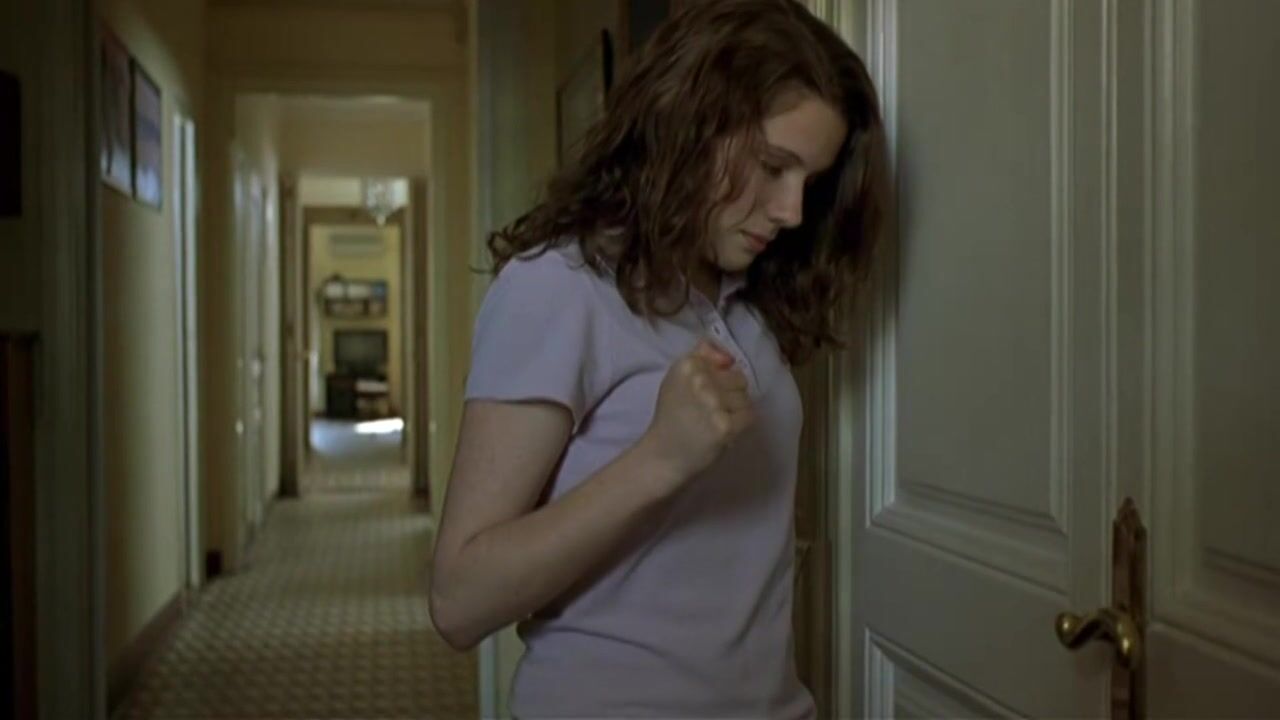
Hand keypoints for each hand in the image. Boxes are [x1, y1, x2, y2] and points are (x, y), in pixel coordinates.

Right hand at [639, 339, 753, 491]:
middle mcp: (700, 379)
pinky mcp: (725, 425)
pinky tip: (722, 431)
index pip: (726, 362)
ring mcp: (713, 402)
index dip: (721, 378)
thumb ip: (701, 357)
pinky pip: (749, 415)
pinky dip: (739, 425)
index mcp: (687, 364)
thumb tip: (728, 355)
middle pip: (739, 379)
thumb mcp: (678, 378)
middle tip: (709, 411)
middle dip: (730, 395)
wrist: (664, 454)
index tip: (704, 392)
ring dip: (735, 411)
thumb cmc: (673, 415)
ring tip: (714, 421)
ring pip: (745, 398)